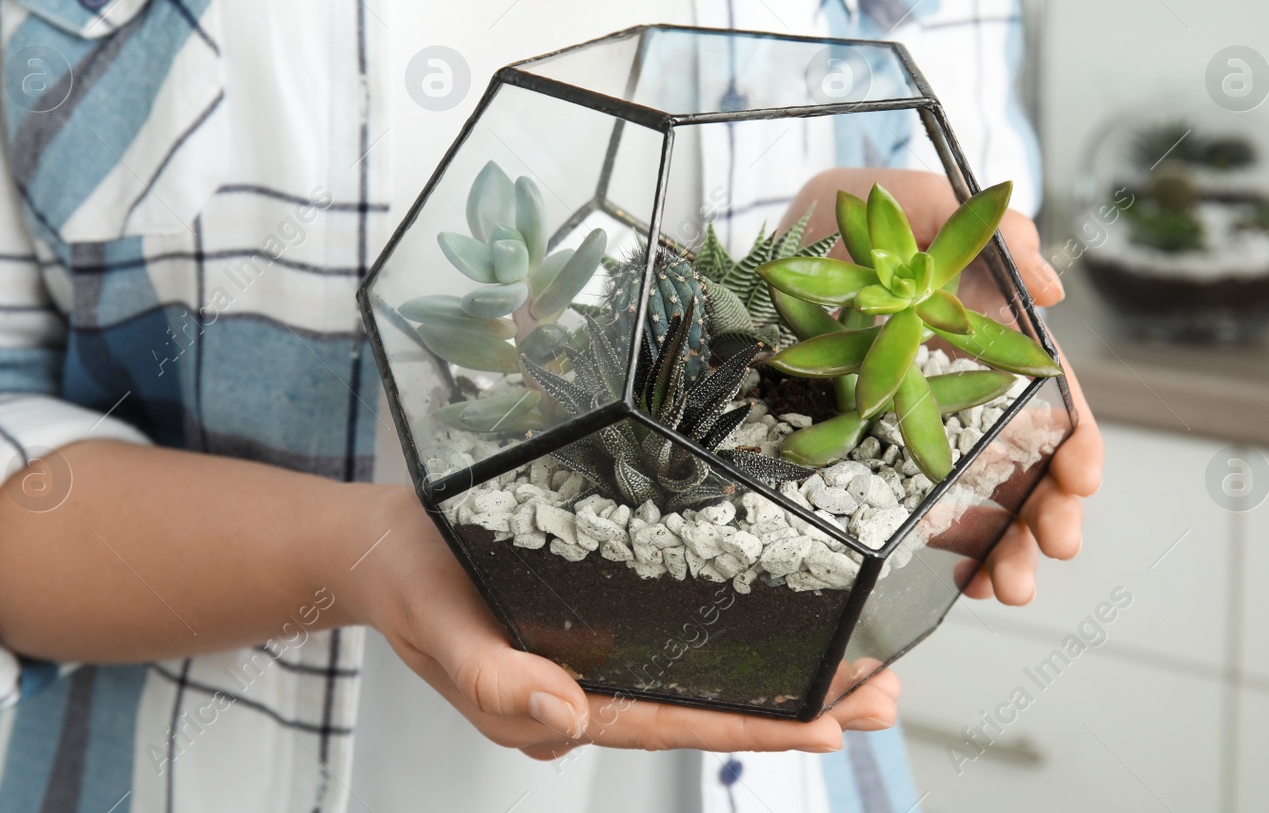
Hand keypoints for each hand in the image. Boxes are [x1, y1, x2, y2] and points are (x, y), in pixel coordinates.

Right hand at [350, 488, 900, 759]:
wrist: (382, 542)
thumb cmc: (409, 585)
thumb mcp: (438, 629)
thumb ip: (492, 681)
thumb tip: (565, 718)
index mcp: (560, 704)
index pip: (672, 721)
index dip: (753, 725)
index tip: (830, 726)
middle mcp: (592, 682)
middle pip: (706, 703)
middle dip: (798, 706)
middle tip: (885, 697)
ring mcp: (599, 647)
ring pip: (702, 667)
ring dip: (784, 668)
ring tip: (864, 669)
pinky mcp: (602, 603)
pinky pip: (677, 627)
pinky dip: (739, 625)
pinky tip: (782, 614)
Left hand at [780, 169, 1103, 606]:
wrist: (780, 244)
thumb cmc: (855, 220)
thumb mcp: (911, 203)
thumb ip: (982, 230)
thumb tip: (1048, 286)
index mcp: (992, 343)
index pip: (1052, 402)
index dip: (1076, 442)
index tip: (1080, 477)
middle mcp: (968, 395)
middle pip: (1029, 466)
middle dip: (1049, 514)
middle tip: (1051, 546)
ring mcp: (925, 431)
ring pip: (985, 502)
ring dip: (1010, 550)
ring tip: (1007, 587)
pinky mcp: (879, 457)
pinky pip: (925, 515)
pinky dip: (956, 554)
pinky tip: (965, 583)